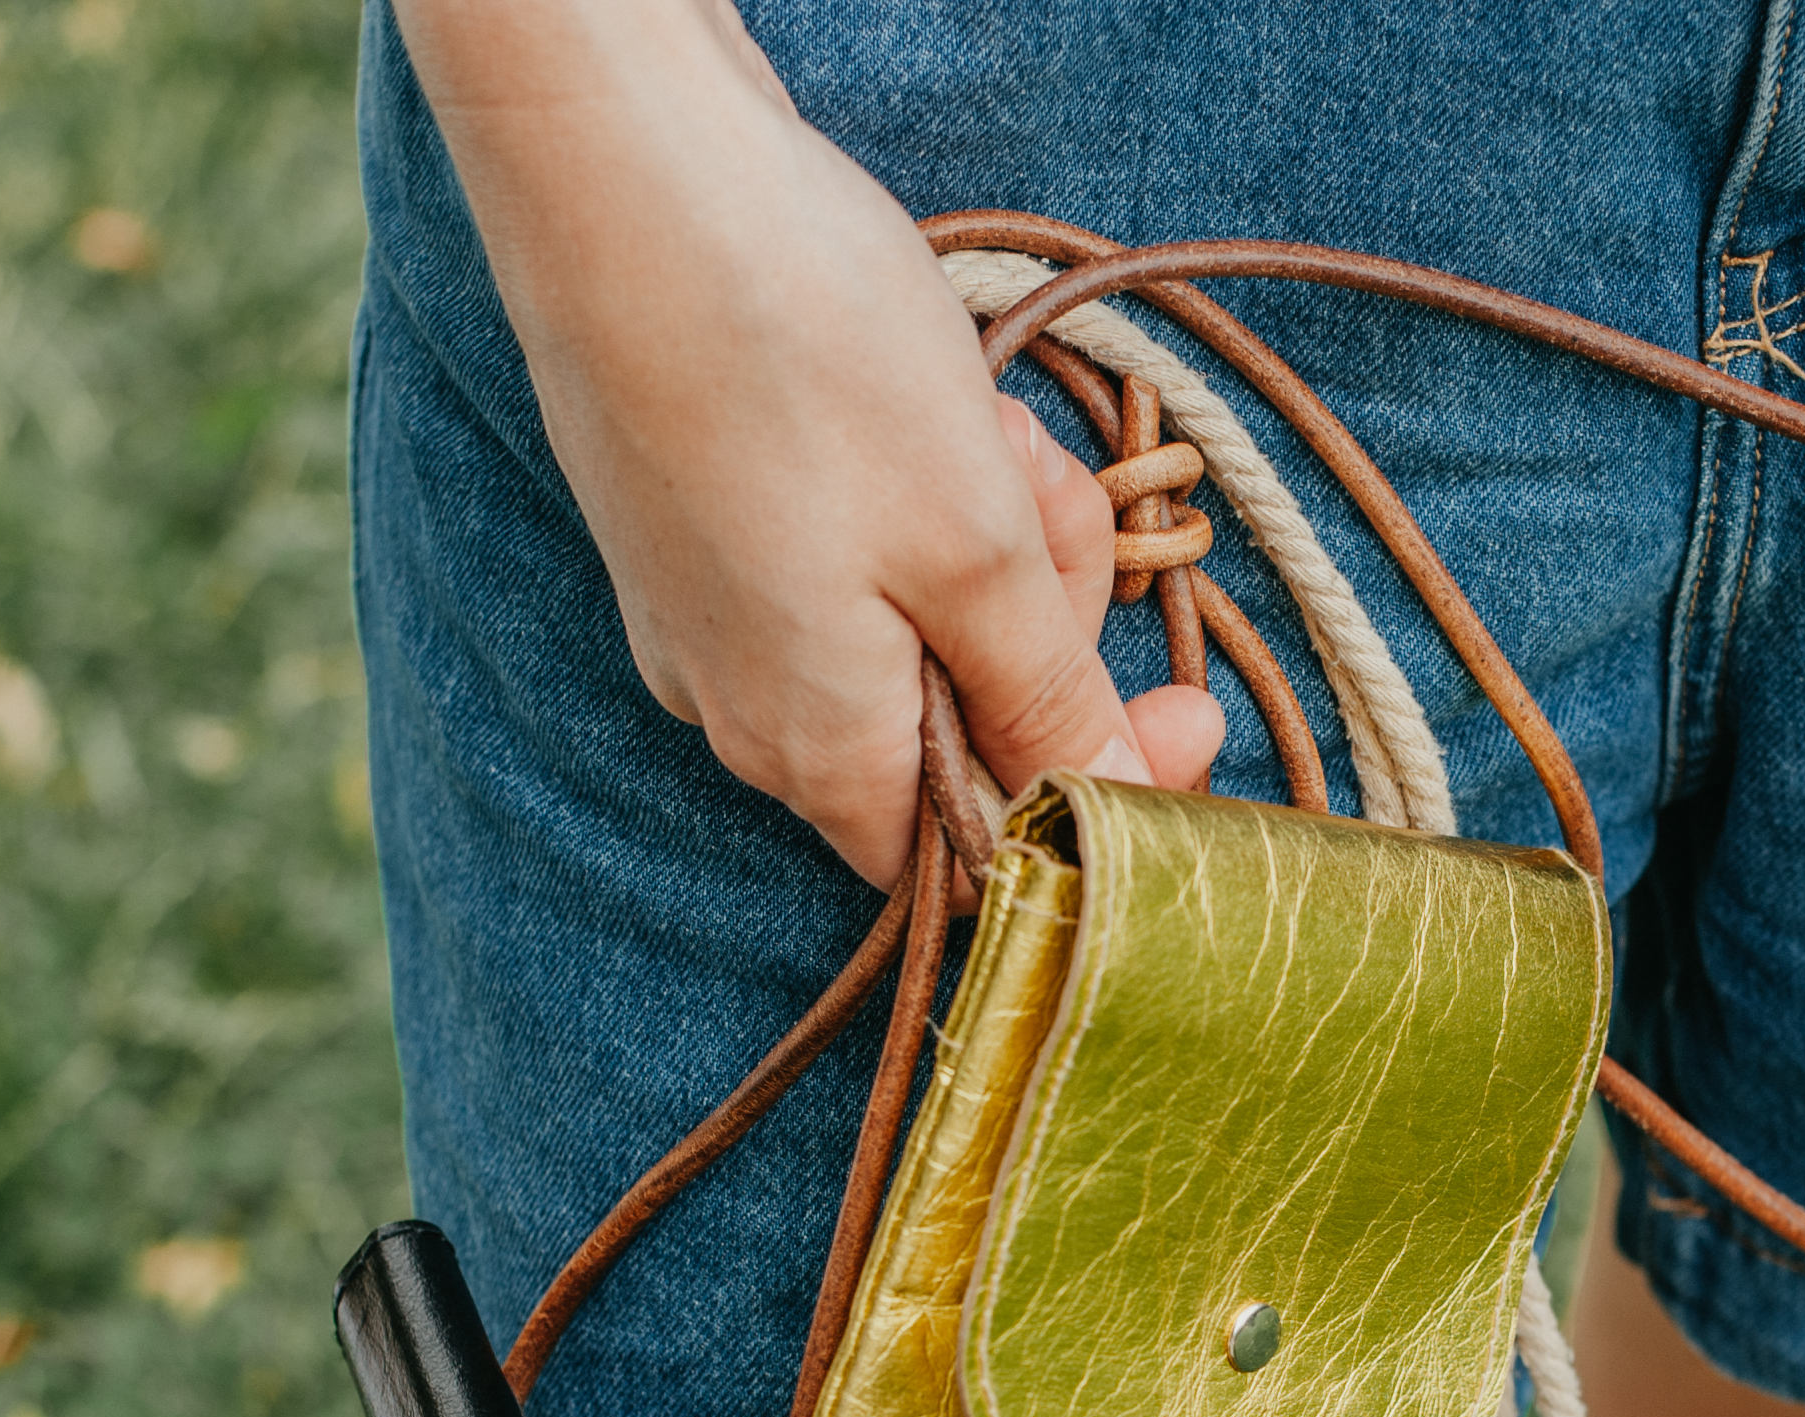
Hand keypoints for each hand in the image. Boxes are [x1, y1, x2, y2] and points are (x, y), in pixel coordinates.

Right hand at [394, 0, 1219, 885]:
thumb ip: (1047, 702)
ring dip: (990, 526)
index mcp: (816, 751)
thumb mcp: (978, 549)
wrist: (618, 174)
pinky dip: (916, 483)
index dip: (1096, 792)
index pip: (982, 854)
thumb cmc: (803, 358)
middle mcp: (745, 710)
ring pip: (916, 616)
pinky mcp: (699, 524)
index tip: (1187, 705)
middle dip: (1045, 613)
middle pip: (961, 724)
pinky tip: (924, 395)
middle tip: (1049, 491)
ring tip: (980, 417)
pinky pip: (849, 549)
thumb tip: (1108, 815)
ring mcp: (709, 615)